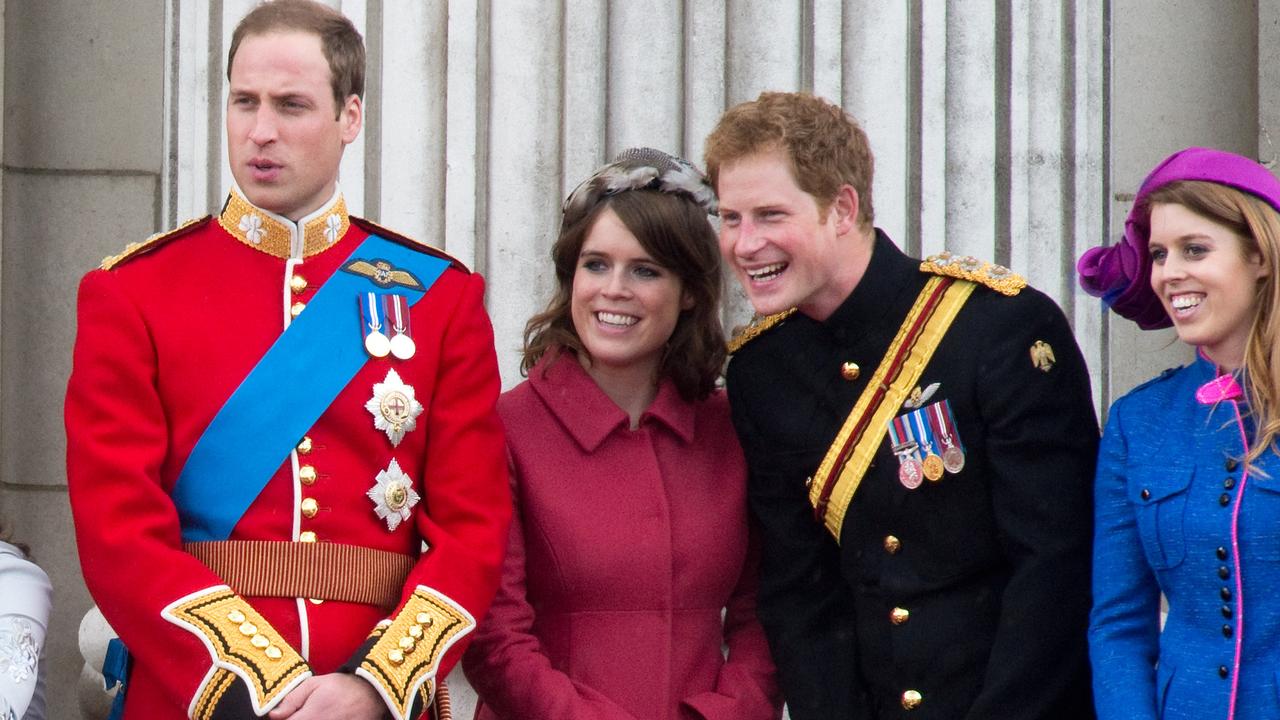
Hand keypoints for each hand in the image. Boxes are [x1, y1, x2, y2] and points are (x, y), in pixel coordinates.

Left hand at [267, 673, 387, 719]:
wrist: (373, 694)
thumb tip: (274, 715)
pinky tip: (326, 717)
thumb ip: (292, 699)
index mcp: (309, 718)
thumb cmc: (342, 687)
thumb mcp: (314, 684)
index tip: (287, 715)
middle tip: (305, 713)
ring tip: (316, 714)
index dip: (283, 719)